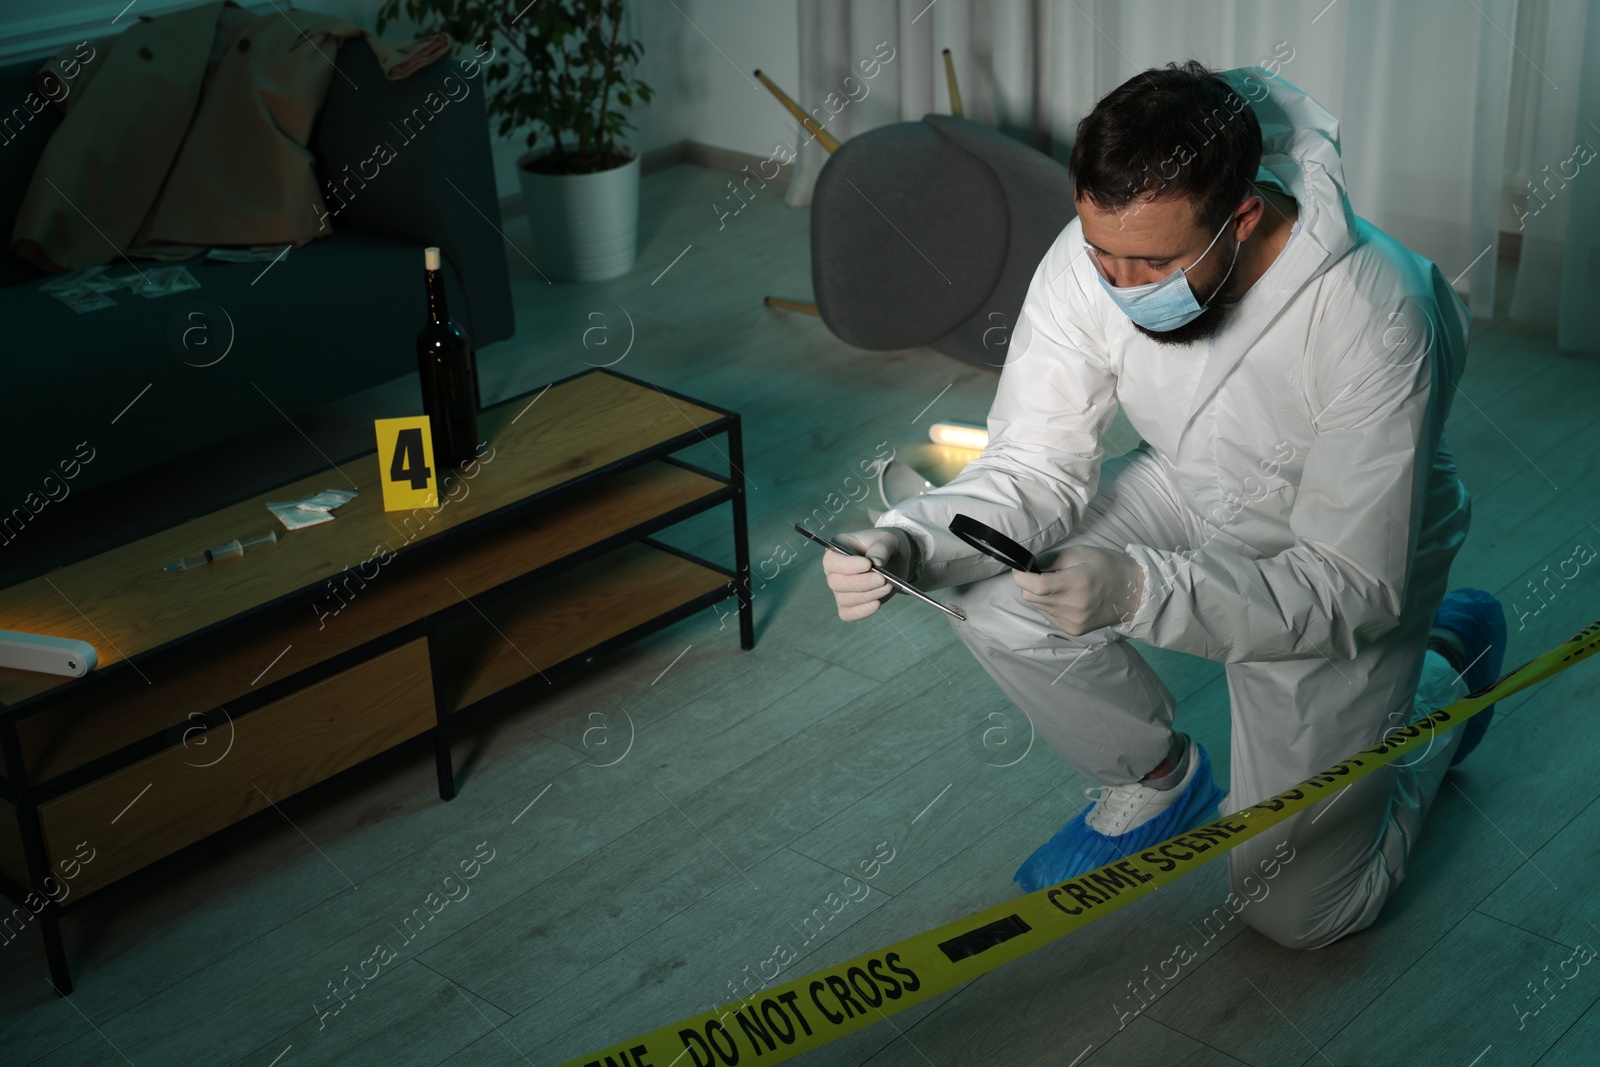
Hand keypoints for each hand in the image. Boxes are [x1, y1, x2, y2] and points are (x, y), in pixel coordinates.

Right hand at [822, 528, 913, 620]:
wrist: (896, 559)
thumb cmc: (886, 545)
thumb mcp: (887, 540)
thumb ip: (880, 549)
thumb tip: (876, 564)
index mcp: (837, 550)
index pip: (831, 561)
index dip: (847, 565)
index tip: (868, 564)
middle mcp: (834, 571)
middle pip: (836, 583)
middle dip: (861, 583)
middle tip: (882, 579)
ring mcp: (840, 589)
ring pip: (844, 599)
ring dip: (867, 595)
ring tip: (887, 586)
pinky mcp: (850, 604)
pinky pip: (847, 614)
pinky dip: (861, 612)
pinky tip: (877, 604)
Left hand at [1012, 544, 1144, 635]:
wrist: (1134, 593)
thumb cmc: (1107, 567)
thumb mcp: (1080, 553)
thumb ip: (1051, 559)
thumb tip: (1027, 564)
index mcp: (1076, 583)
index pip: (1035, 585)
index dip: (1022, 576)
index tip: (1020, 568)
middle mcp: (1073, 606)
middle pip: (1031, 597)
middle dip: (1030, 584)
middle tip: (1044, 574)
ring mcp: (1073, 621)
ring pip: (1038, 607)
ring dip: (1040, 596)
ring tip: (1061, 586)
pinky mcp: (1073, 630)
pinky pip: (1048, 616)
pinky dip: (1050, 606)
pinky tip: (1066, 598)